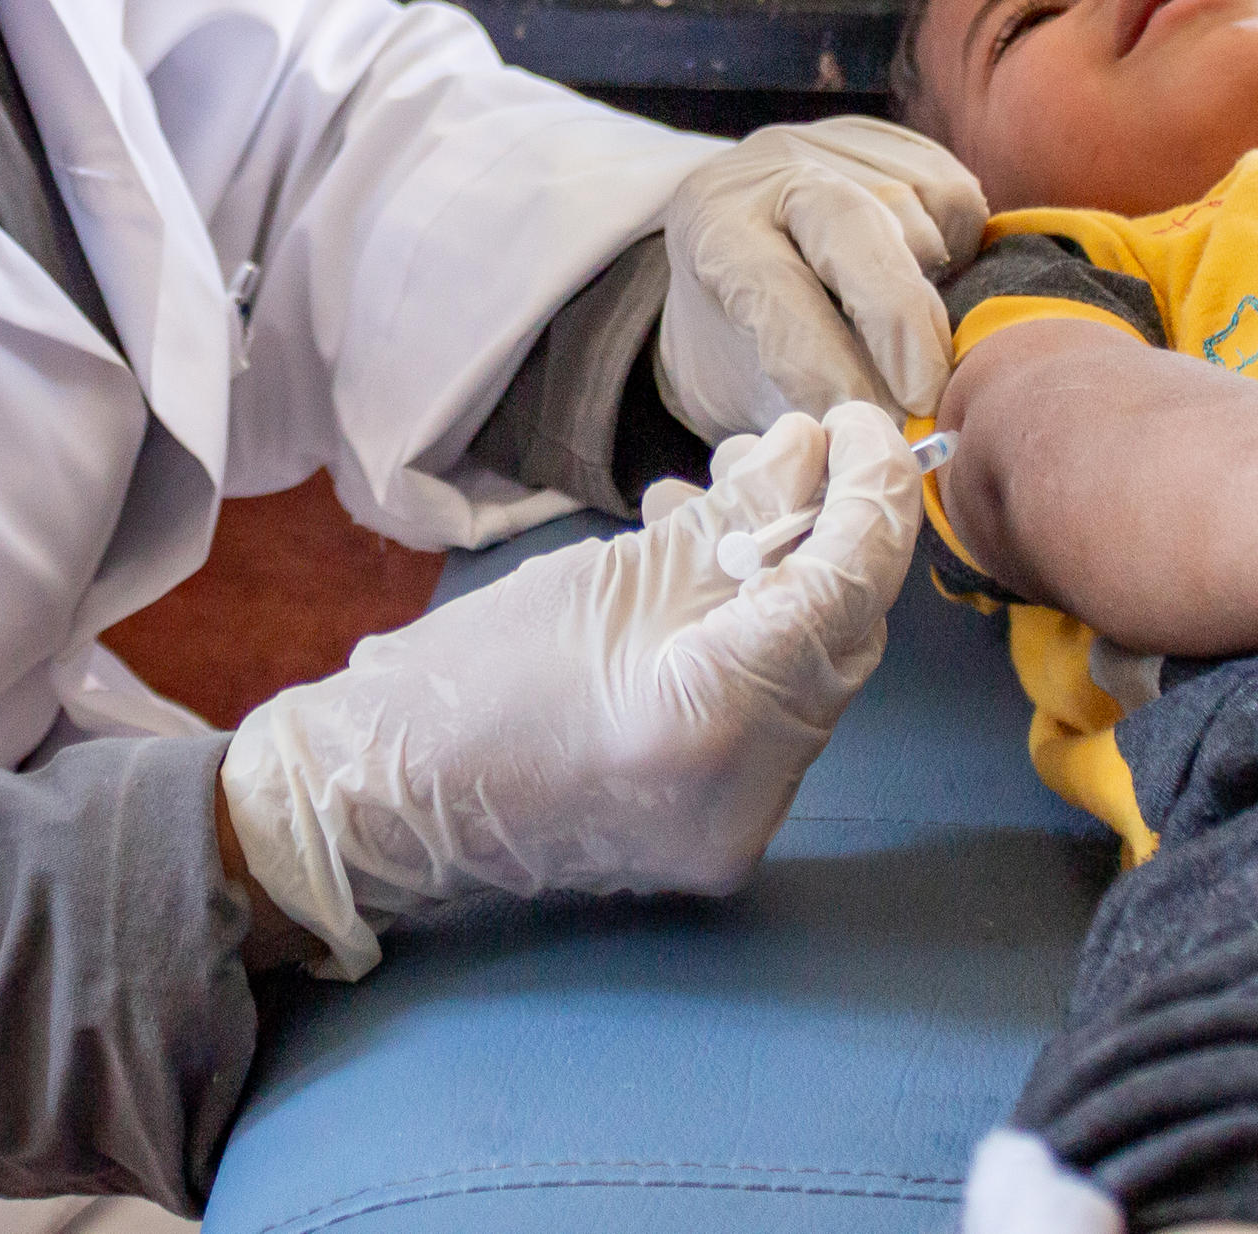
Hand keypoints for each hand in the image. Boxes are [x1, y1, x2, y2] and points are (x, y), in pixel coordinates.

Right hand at [221, 404, 920, 976]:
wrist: (384, 806)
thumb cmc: (470, 681)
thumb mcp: (607, 572)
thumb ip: (730, 516)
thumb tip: (814, 451)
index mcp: (713, 715)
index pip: (847, 590)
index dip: (873, 495)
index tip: (868, 426)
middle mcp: (751, 790)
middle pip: (843, 638)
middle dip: (833, 534)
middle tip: (805, 449)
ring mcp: (740, 825)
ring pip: (813, 675)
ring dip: (791, 579)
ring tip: (733, 498)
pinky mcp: (721, 831)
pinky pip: (774, 716)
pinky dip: (757, 637)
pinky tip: (707, 574)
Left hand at [658, 116, 987, 433]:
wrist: (736, 259)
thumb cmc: (739, 340)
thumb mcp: (742, 379)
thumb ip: (802, 404)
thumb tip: (882, 440)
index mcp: (711, 225)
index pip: (770, 286)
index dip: (821, 358)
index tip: (865, 423)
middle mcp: (770, 167)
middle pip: (847, 220)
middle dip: (895, 311)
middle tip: (927, 393)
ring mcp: (835, 143)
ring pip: (912, 214)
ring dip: (930, 296)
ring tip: (918, 353)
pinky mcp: (895, 142)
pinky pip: (953, 199)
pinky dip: (956, 253)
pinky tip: (933, 285)